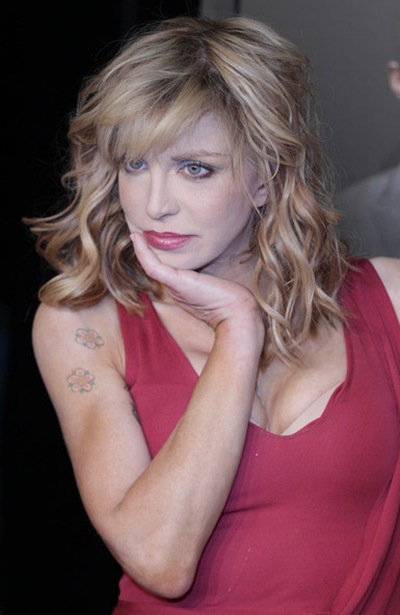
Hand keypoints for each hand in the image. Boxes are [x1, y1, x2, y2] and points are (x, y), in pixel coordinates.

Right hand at [131, 232, 262, 331]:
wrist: (233, 311)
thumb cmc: (226, 297)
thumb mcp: (210, 279)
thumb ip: (201, 271)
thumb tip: (204, 259)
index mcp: (179, 286)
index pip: (161, 268)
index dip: (152, 254)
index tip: (146, 238)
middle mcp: (172, 286)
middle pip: (152, 266)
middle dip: (142, 250)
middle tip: (134, 232)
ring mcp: (172, 285)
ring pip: (149, 266)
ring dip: (139, 249)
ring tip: (134, 233)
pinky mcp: (174, 282)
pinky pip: (153, 266)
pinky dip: (143, 252)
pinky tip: (137, 236)